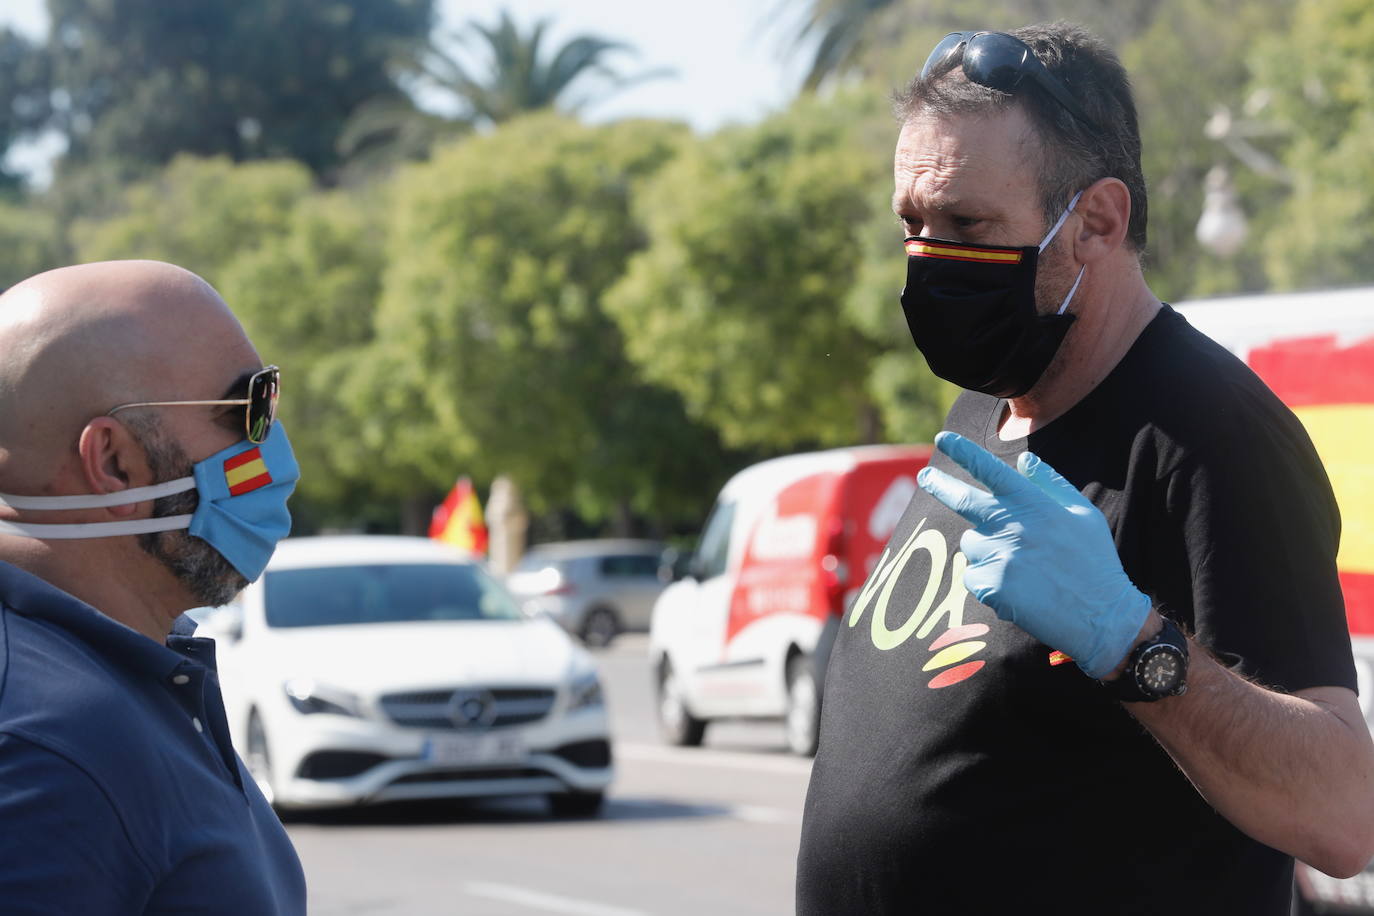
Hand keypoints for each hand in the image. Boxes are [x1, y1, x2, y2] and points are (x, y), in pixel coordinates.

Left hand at [916, 431, 1149, 678]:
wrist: (1102, 617)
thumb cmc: (1094, 562)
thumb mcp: (1082, 514)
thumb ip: (1051, 483)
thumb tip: (1025, 459)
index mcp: (1033, 504)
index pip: (990, 470)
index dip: (964, 452)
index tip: (944, 438)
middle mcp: (1011, 525)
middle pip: (963, 500)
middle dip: (939, 484)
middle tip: (925, 475)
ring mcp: (999, 555)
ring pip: (971, 544)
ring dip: (984, 551)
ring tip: (1021, 568)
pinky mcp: (991, 585)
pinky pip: (973, 576)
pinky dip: (987, 582)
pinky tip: (1017, 590)